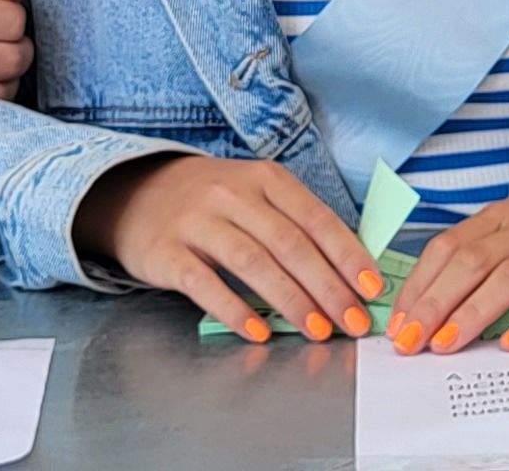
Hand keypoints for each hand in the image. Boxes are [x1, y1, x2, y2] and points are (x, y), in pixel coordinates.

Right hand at [75, 156, 383, 343]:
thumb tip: (348, 273)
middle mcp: (232, 193)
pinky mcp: (166, 251)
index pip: (316, 219)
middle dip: (328, 287)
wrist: (137, 195)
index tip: (371, 289)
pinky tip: (259, 331)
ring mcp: (197, 221)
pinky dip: (235, 309)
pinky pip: (204, 283)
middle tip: (352, 321)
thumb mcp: (256, 196)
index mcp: (265, 178)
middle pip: (289, 243)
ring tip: (318, 330)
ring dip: (291, 300)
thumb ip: (295, 225)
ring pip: (253, 262)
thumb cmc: (213, 204)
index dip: (347, 256)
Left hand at [387, 172, 508, 353]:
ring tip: (446, 346)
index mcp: (503, 217)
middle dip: (434, 305)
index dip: (419, 287)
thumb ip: (485, 251)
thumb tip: (433, 297)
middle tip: (409, 344)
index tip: (397, 324)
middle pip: (471, 263)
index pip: (448, 248)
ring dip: (472, 313)